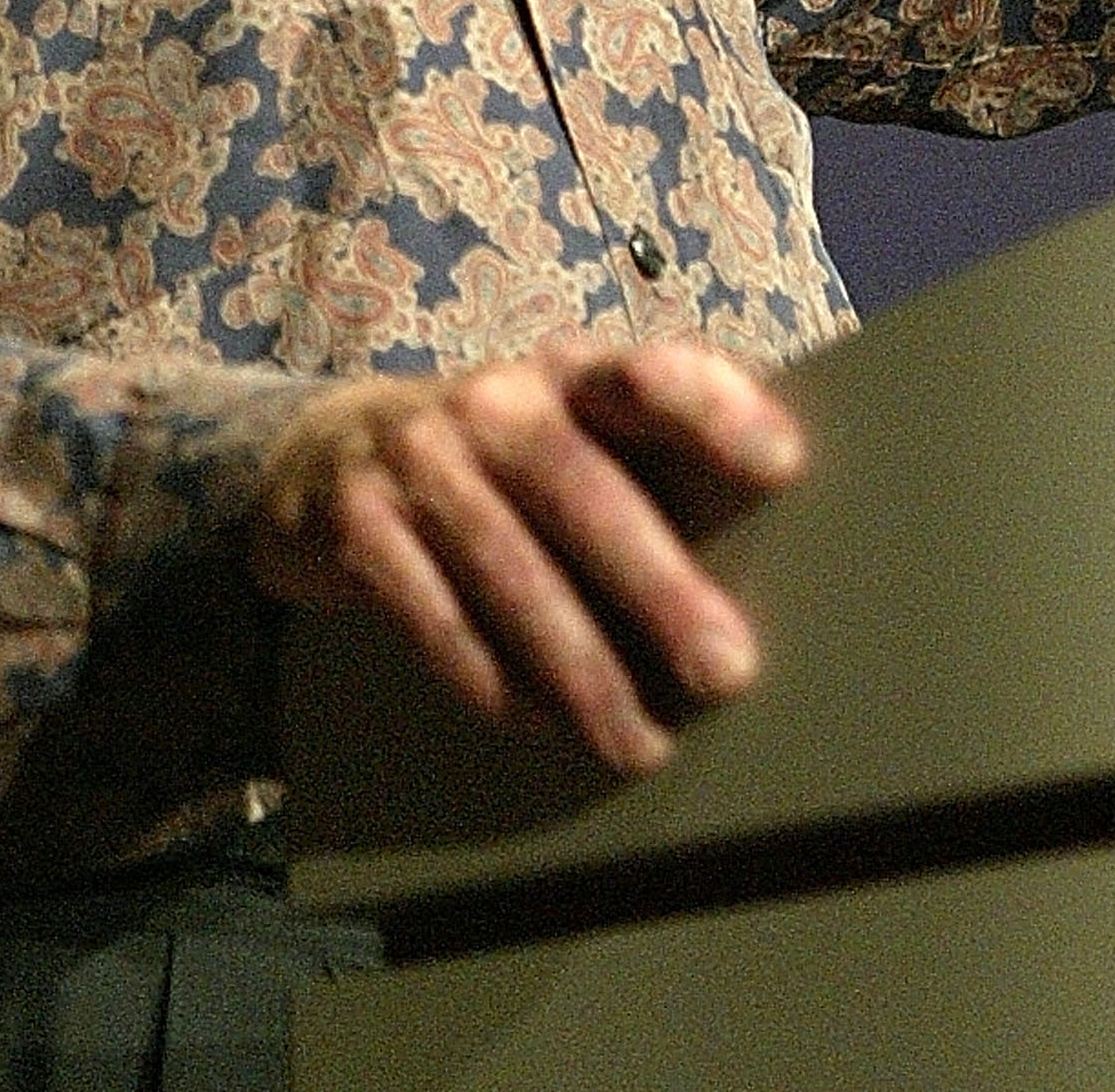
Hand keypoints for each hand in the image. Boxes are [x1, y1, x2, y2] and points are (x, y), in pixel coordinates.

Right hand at [251, 334, 803, 775]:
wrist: (325, 451)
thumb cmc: (498, 458)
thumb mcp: (572, 424)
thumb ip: (665, 453)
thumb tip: (789, 517)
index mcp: (569, 373)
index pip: (648, 373)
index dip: (713, 407)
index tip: (784, 461)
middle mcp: (493, 399)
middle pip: (582, 489)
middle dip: (656, 586)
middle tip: (725, 669)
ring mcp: (417, 457)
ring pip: (508, 570)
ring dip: (580, 667)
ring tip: (640, 742)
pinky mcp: (356, 524)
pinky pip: (433, 616)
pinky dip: (492, 680)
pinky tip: (544, 726)